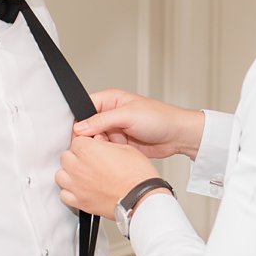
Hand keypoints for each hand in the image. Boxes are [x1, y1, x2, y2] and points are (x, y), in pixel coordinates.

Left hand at [56, 136, 159, 217]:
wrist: (142, 198)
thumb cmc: (138, 176)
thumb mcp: (124, 148)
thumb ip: (105, 144)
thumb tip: (98, 143)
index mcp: (88, 150)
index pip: (76, 141)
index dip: (85, 144)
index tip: (91, 148)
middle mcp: (78, 168)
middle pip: (65, 157)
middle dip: (76, 157)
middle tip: (88, 161)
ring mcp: (77, 186)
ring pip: (60, 175)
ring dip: (70, 174)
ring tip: (82, 175)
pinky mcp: (80, 202)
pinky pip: (64, 195)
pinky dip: (70, 192)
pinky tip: (80, 189)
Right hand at [74, 89, 205, 160]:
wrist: (178, 135)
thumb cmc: (160, 118)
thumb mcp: (128, 115)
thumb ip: (102, 120)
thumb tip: (80, 127)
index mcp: (110, 100)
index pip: (84, 108)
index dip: (79, 122)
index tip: (77, 135)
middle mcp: (110, 115)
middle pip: (87, 128)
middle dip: (89, 137)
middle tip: (96, 143)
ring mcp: (115, 130)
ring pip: (95, 141)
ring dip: (99, 147)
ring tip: (109, 149)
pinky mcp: (120, 145)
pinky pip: (106, 151)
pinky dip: (107, 155)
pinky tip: (114, 155)